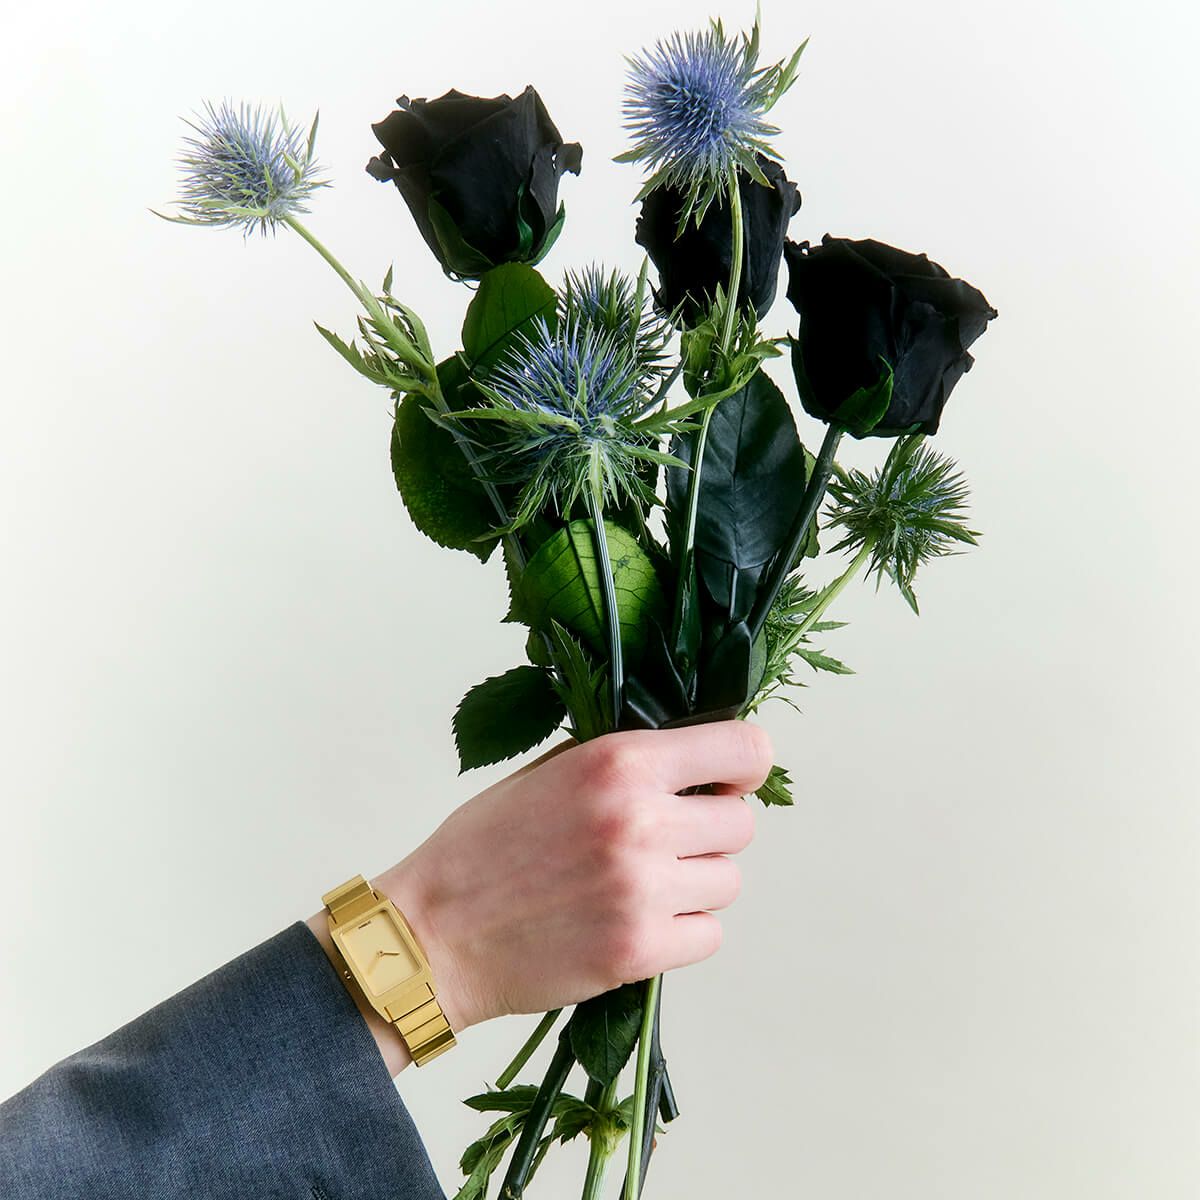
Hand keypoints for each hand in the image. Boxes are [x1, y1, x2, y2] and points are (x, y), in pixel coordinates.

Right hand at [381, 722, 769, 1028]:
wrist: (433, 933)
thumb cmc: (483, 847)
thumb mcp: (548, 772)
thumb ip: (621, 761)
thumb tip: (690, 758)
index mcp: (619, 762)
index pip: (743, 749)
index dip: (744, 766)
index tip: (727, 782)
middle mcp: (639, 820)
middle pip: (741, 824)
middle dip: (710, 833)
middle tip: (665, 844)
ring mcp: (643, 889)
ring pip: (728, 883)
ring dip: (696, 885)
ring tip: (641, 887)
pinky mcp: (640, 950)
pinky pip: (709, 936)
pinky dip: (683, 933)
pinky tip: (636, 922)